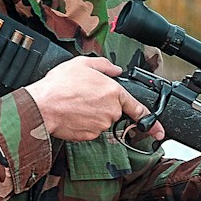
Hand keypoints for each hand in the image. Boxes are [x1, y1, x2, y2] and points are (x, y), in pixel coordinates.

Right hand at [24, 56, 164, 143]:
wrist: (41, 106)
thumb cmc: (59, 85)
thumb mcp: (82, 64)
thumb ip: (104, 66)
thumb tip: (116, 70)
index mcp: (113, 92)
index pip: (137, 108)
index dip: (150, 120)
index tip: (158, 130)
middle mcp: (111, 111)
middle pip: (114, 111)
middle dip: (102, 105)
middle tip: (83, 97)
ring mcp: (100, 125)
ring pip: (101, 121)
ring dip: (91, 114)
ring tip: (74, 103)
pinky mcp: (89, 136)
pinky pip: (90, 130)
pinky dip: (82, 123)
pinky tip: (71, 114)